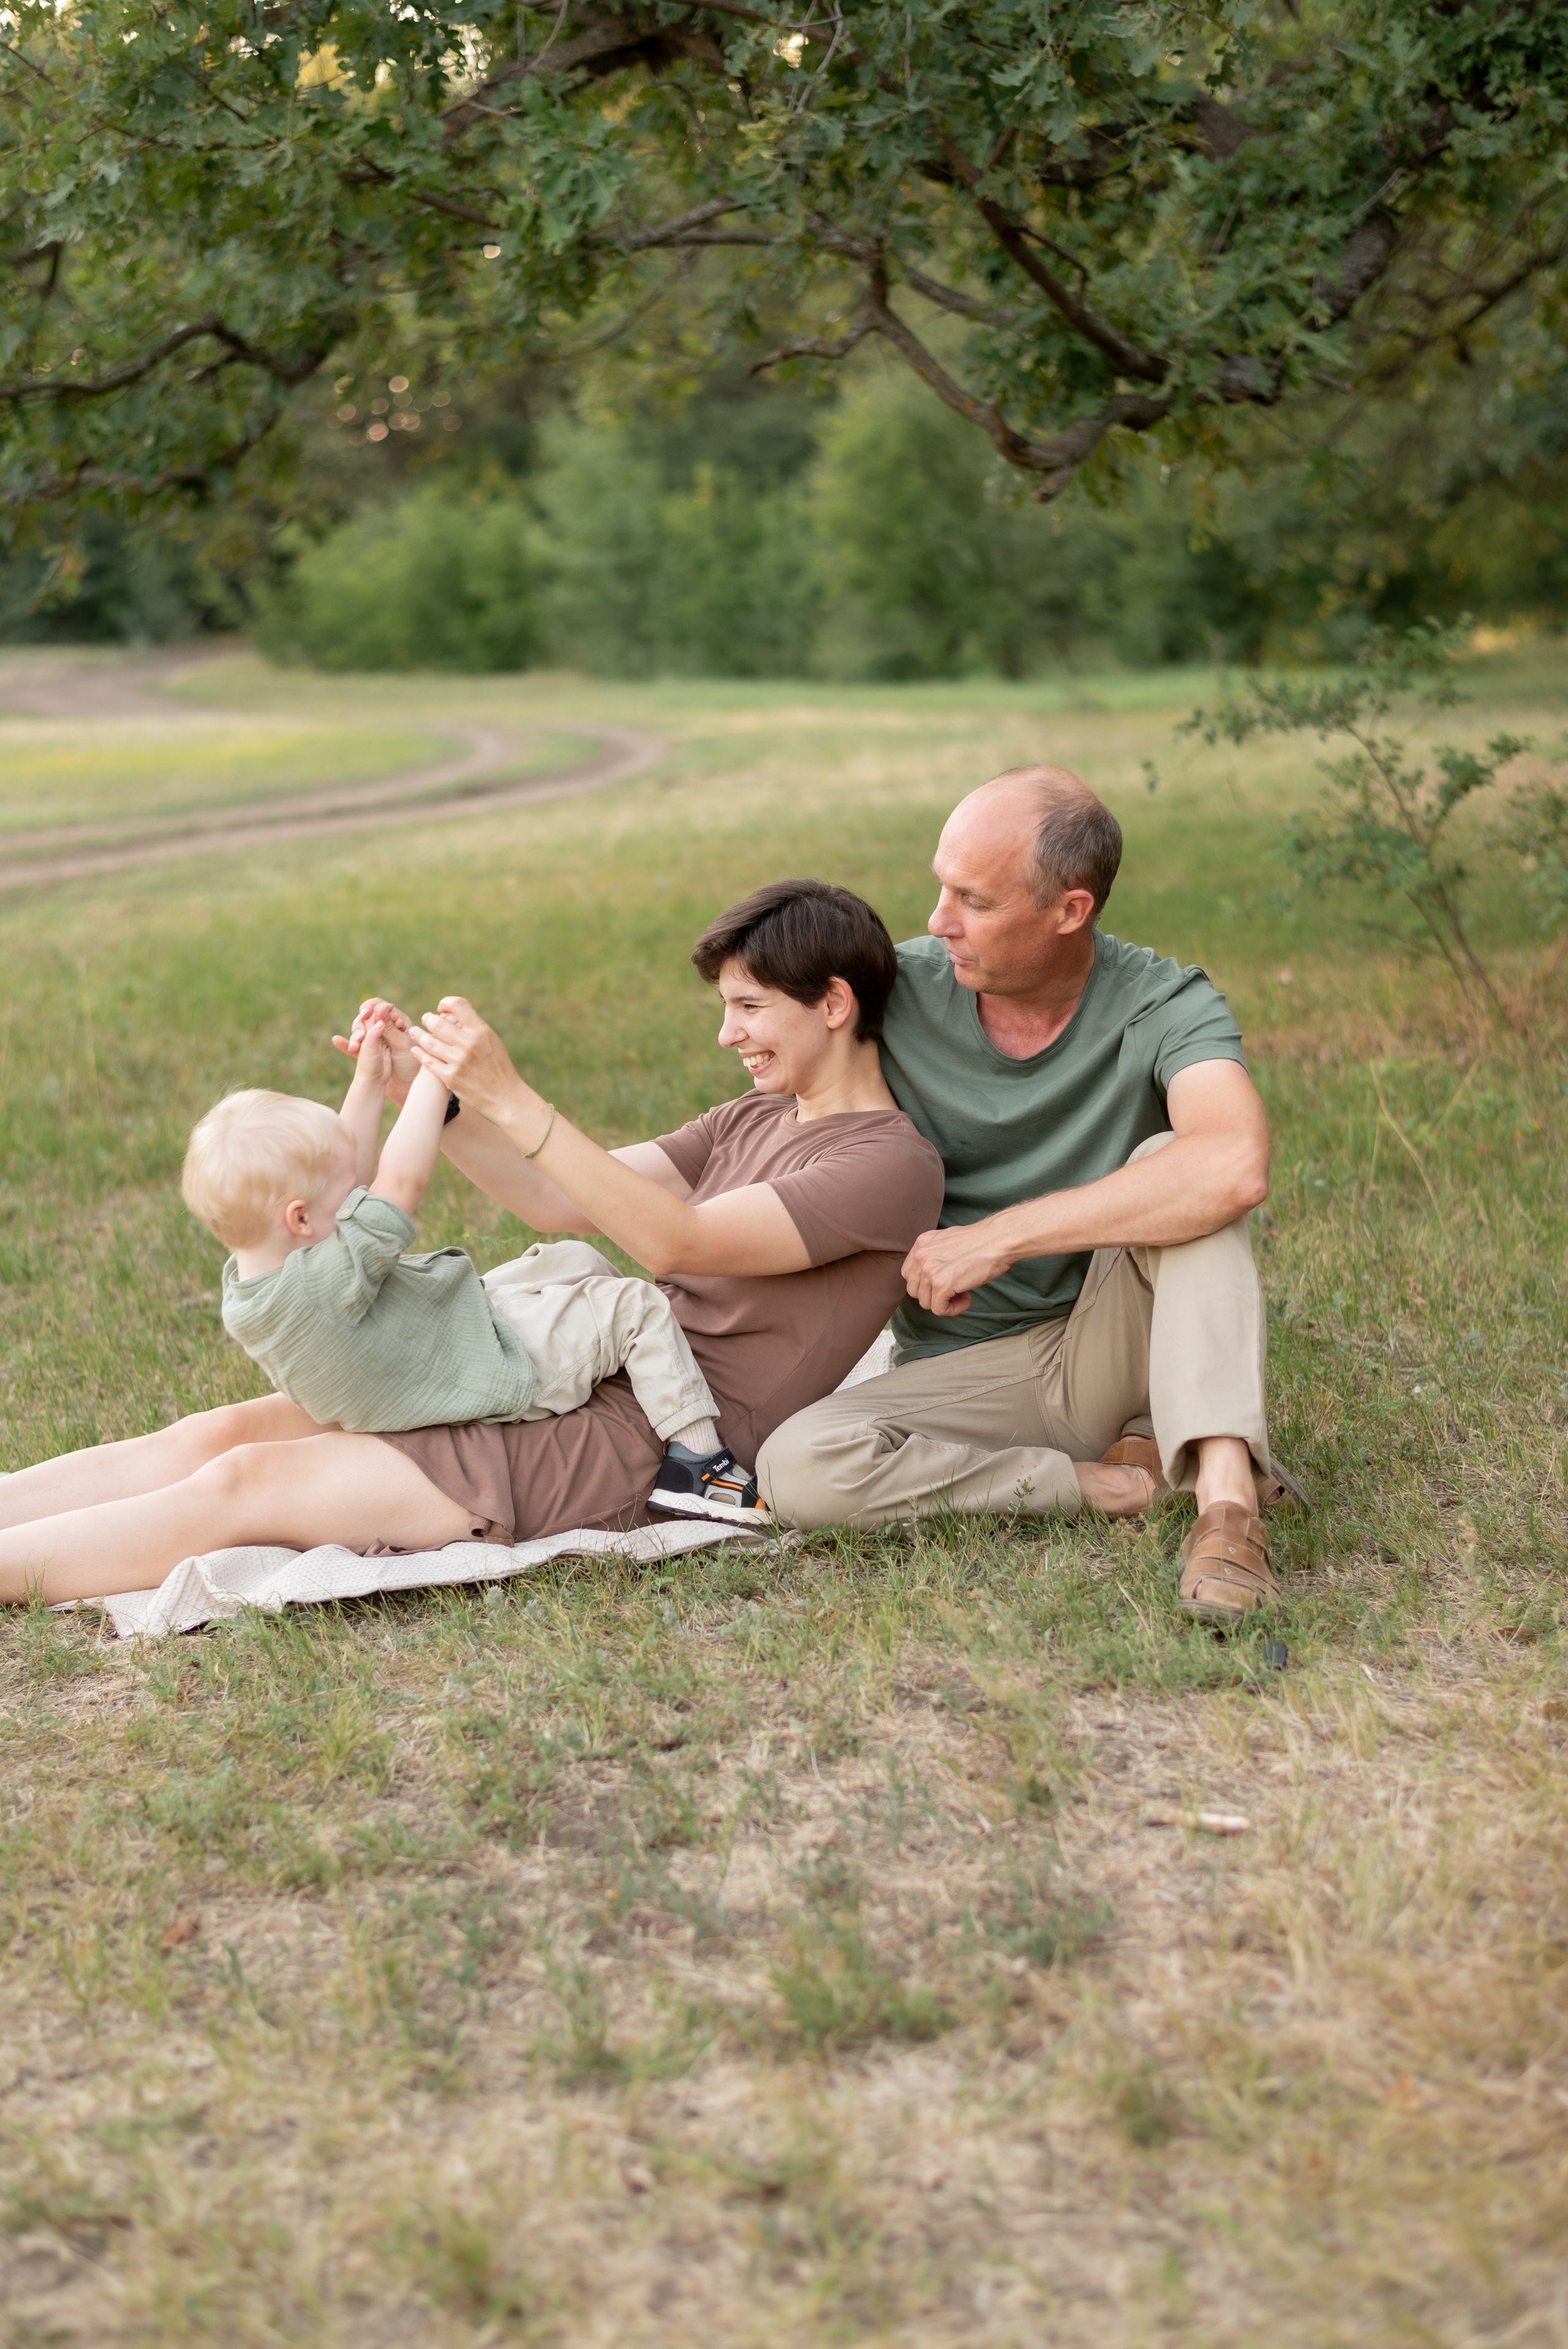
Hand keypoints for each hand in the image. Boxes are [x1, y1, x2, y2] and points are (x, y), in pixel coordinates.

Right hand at [334, 998, 418, 1099]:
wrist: (408, 1088)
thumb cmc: (411, 1067)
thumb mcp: (402, 1045)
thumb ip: (390, 1027)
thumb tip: (381, 1006)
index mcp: (398, 1022)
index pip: (379, 1006)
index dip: (370, 1007)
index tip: (365, 1015)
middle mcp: (386, 1028)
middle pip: (366, 1017)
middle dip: (360, 1024)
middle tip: (361, 1038)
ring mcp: (376, 1040)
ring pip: (359, 1029)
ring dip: (355, 1034)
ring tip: (355, 1046)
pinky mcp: (368, 1052)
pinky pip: (355, 1045)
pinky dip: (346, 1043)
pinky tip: (337, 1040)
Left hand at [410, 997, 533, 1127]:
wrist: (504, 1097)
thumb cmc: (499, 1067)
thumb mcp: (493, 1041)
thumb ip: (475, 1027)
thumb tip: (456, 1012)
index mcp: (481, 1031)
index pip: (458, 1005)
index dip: (446, 1003)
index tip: (441, 1008)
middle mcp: (469, 1044)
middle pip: (437, 1023)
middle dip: (428, 1019)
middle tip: (425, 1019)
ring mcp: (458, 1061)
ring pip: (429, 1041)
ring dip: (418, 1034)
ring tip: (414, 1031)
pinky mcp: (450, 1077)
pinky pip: (428, 1061)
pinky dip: (419, 1053)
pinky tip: (415, 1049)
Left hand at [900, 1221, 1012, 1316]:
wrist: (998, 1239)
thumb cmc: (981, 1241)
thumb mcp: (948, 1240)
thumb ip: (935, 1255)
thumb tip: (932, 1275)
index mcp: (921, 1244)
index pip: (909, 1274)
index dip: (925, 1284)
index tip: (944, 1282)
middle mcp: (921, 1256)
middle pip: (914, 1291)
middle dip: (933, 1295)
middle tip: (955, 1289)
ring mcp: (929, 1271)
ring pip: (926, 1302)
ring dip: (945, 1303)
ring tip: (964, 1292)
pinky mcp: (942, 1285)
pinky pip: (939, 1309)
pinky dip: (953, 1309)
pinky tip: (966, 1299)